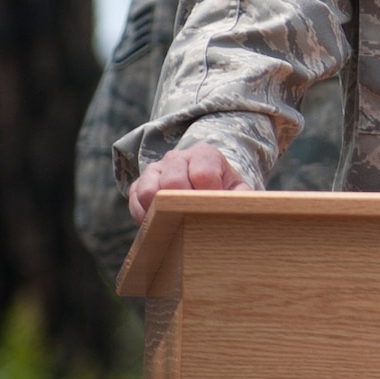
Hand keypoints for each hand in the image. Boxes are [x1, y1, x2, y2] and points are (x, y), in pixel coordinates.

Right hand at [128, 143, 246, 224]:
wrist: (202, 187)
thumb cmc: (222, 190)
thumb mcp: (238, 191)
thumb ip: (243, 197)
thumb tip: (244, 208)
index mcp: (204, 154)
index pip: (203, 174)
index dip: (209, 196)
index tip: (214, 207)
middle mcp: (177, 157)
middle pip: (173, 182)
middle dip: (184, 205)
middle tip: (194, 218)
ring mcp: (155, 170)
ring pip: (149, 192)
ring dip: (162, 212)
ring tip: (176, 222)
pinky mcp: (138, 185)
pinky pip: (135, 202)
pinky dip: (146, 218)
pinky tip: (161, 224)